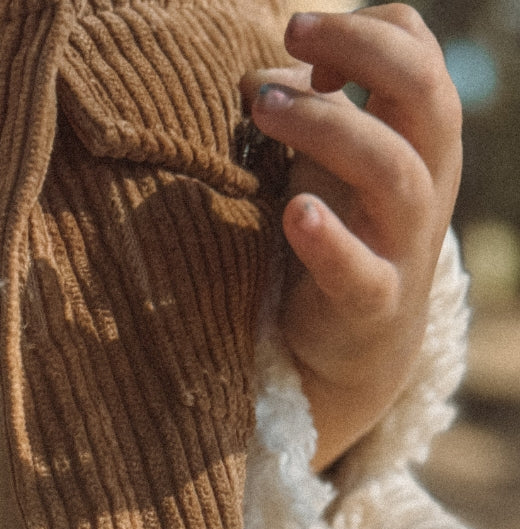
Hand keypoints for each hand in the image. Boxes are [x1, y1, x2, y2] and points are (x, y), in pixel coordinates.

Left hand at [242, 5, 461, 470]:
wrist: (356, 344)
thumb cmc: (340, 235)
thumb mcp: (324, 167)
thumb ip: (303, 116)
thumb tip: (255, 78)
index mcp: (417, 139)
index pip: (417, 54)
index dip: (366, 32)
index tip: (298, 42)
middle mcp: (425, 181)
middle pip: (422, 93)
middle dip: (360, 50)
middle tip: (291, 30)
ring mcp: (404, 243)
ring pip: (393, 172)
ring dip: (329, 129)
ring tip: (263, 107)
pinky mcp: (372, 301)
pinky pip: (360, 270)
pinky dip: (330, 241)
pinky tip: (296, 212)